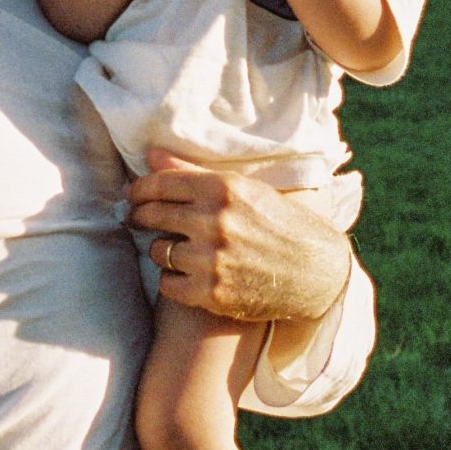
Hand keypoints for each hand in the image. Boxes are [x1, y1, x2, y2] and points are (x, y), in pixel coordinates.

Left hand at [126, 149, 352, 324]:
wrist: (318, 273)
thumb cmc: (282, 225)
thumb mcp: (246, 189)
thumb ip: (194, 173)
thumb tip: (151, 156)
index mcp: (224, 189)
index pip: (161, 183)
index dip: (139, 190)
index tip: (133, 195)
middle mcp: (215, 221)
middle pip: (153, 215)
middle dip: (139, 216)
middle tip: (137, 219)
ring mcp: (212, 259)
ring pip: (158, 250)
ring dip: (162, 249)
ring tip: (175, 249)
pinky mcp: (212, 293)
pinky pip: (168, 284)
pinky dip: (173, 280)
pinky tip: (186, 275)